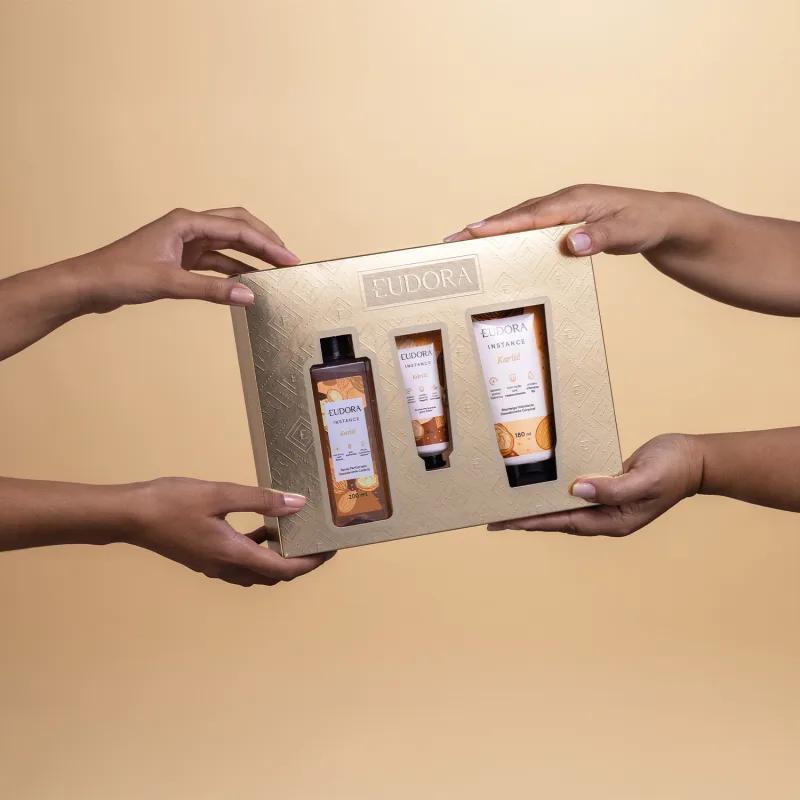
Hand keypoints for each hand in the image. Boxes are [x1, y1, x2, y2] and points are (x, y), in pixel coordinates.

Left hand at [72, 206, 300, 313]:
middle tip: (287, 259)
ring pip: (228, 245)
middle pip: (237, 227)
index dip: (266, 244)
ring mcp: (184, 243)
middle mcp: (188, 228)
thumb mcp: (170, 283)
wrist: (88, 285)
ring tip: (274, 272)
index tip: (288, 259)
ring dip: (251, 256)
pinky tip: (248, 282)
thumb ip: (211, 290)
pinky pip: (216, 262)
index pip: (237, 229)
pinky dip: (233, 271)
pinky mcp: (180, 260)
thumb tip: (249, 296)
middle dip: (264, 241)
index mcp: (186, 223)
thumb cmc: (120, 275)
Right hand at [124, 477, 333, 586]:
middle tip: (317, 541)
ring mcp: (213, 566)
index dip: (312, 562)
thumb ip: (261, 500)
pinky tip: (260, 527)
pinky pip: (240, 562)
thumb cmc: (172, 502)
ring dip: (278, 557)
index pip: (285, 569)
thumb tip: (297, 504)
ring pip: (257, 571)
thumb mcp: (221, 494)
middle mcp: (226, 568)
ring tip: (293, 531)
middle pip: (274, 575)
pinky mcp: (204, 558)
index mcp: (235, 555)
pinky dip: (257, 550)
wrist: (130, 516)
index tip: (331, 548)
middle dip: (300, 562)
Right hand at [443, 183, 707, 257]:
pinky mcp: (565, 220)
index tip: (473, 231)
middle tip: (452, 241)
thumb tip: (569, 242)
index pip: (531, 215)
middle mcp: (564, 201)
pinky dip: (510, 234)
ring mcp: (564, 209)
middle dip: (483, 227)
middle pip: (516, 214)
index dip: (501, 225)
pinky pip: (531, 226)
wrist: (663, 219)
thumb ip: (600, 236)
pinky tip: (498, 248)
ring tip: (463, 243)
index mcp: (575, 201)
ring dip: (493, 230)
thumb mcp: (629, 232)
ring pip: (520, 219)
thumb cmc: (646, 224)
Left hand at [487, 434, 703, 536]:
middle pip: (557, 521)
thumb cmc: (673, 468)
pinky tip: (539, 489)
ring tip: (508, 507)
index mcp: (614, 521)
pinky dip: (554, 493)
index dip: (533, 522)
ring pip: (563, 510)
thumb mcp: (645, 478)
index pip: (563, 522)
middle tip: (494, 519)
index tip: (506, 523)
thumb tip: (577, 490)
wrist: (694, 459)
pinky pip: (574, 495)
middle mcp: (606, 517)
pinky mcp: (606, 490)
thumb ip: (613, 487)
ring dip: (537, 508)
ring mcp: (606, 506)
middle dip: (526, 520)